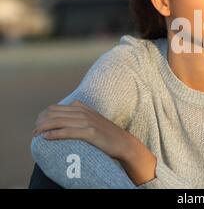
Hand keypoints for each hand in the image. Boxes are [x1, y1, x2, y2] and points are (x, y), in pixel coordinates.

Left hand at [32, 100, 156, 184]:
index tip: (38, 126)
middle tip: (34, 132)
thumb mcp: (92, 120)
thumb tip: (62, 119)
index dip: (43, 116)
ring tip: (36, 135)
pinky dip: (55, 134)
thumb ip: (79, 116)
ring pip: (58, 121)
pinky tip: (46, 137)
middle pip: (54, 113)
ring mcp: (87, 121)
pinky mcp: (90, 132)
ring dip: (44, 128)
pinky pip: (68, 132)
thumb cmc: (106, 134)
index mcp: (83, 108)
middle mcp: (84, 112)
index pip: (55, 108)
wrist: (123, 142)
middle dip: (40, 122)